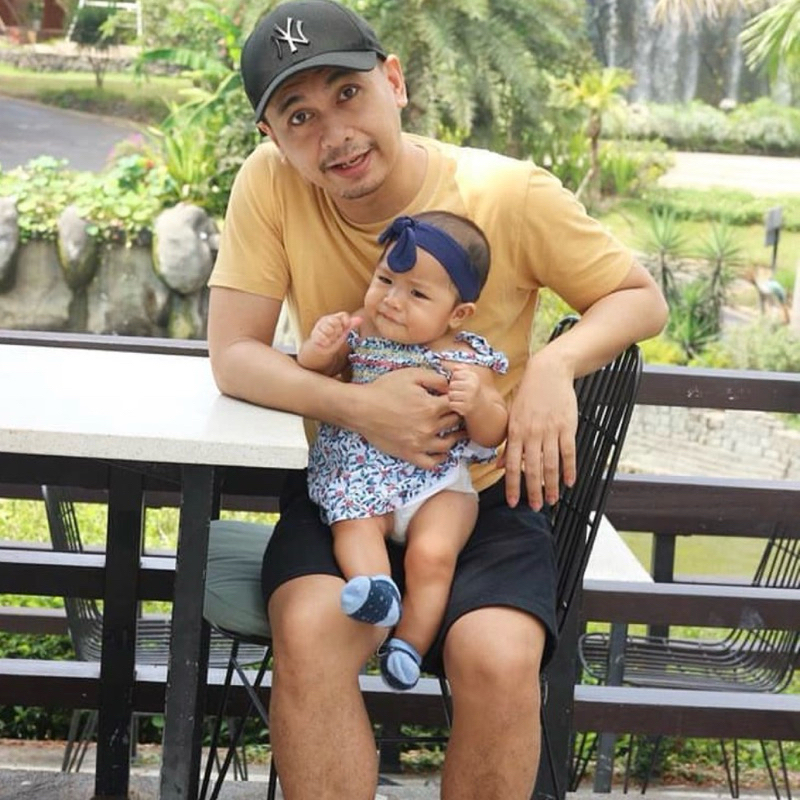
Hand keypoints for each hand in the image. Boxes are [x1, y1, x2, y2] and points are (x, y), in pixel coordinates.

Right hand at [308, 311, 360, 355]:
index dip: (346, 322)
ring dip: (332, 337)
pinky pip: (323, 337)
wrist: (321, 349)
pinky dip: (326, 342)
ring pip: (329, 329)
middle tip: (335, 336)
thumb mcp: (344, 332)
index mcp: (334, 317)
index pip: (343, 315)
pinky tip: (325, 343)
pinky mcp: (314, 334)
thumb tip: (361, 319)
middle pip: (336, 321)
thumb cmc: (333, 339)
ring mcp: (319, 326)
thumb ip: (351, 324)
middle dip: (338, 331)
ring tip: (330, 339)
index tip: (345, 328)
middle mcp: (325, 320)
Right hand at [355, 368, 465, 468]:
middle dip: (457, 416)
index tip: (454, 399)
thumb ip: (435, 378)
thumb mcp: (411, 375)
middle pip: (454, 423)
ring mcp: (420, 443)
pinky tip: (440, 451)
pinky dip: (439, 459)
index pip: (457, 405)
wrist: (361, 408)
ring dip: (454, 438)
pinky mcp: (409, 454)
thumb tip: (451, 385)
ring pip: (448, 445)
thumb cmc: (384, 389)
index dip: (457, 400)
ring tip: (453, 433)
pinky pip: (431, 463)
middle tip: (455, 414)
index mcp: (431, 406)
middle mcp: (429, 427)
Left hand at [447, 364, 480, 415]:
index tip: (461, 384)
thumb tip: (455, 367)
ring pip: (451, 394)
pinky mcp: (466, 407)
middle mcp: (472, 386)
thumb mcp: (472, 378)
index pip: (456, 374)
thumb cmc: (474, 392)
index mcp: (473, 377)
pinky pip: (451, 404)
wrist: (483, 408)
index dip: (455, 379)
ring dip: (453, 398)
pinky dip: (454, 406)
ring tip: (460, 399)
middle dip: (453, 389)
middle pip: (452, 385)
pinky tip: (460, 405)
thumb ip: (463, 369)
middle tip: (460, 393)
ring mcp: (469, 397)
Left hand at [501, 352, 576, 510]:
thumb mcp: (512, 416)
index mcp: (516, 432)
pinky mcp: (567, 427)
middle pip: (532, 469)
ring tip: (552, 500)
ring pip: (551, 464)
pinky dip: (570, 469)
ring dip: (552, 485)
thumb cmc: (528, 396)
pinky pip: (568, 452)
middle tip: (535, 508)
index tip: (514, 502)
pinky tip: (569, 482)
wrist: (548, 372)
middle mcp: (532, 434)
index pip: (513, 465)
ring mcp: (550, 431)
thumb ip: (508, 442)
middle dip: (533, 491)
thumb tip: (500, 465)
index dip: (513, 486)